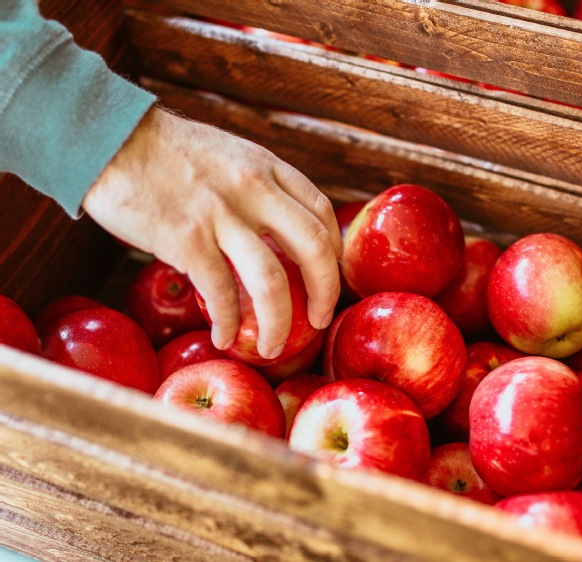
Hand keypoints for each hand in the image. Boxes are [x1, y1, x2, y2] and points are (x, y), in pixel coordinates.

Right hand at [83, 106, 341, 358]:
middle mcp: (253, 189)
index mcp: (267, 168)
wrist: (109, 137)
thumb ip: (258, 188)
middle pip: (314, 249)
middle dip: (325, 293)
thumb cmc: (168, 152)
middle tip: (319, 320)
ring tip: (272, 349)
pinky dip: (228, 323)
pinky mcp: (185, 240)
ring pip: (271, 282)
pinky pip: (220, 294)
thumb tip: (277, 232)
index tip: (327, 276)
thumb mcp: (230, 156)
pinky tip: (224, 337)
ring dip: (278, 325)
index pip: (322, 213)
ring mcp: (220, 215)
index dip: (333, 252)